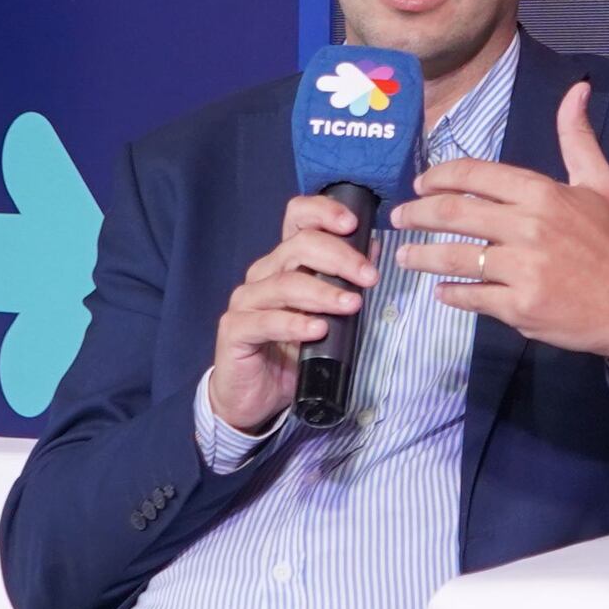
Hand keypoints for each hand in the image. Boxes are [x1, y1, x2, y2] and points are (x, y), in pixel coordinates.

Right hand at [207, 189, 376, 437]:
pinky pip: (266, 321)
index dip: (323, 212)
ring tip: (352, 305)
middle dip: (340, 258)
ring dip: (324, 292)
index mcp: (284, 262)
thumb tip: (373, 250)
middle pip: (298, 246)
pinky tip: (318, 330)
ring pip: (286, 283)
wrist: (255, 397)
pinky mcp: (235, 330)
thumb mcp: (326, 315)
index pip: (298, 218)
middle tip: (370, 277)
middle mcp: (263, 275)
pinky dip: (295, 323)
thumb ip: (343, 284)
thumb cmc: (292, 352)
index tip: (353, 223)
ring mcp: (246, 302)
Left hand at [402, 83, 608, 365]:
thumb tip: (577, 89)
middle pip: (453, 213)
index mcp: (542, 192)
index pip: (474, 175)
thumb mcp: (600, 183)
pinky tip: (441, 290)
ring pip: (454, 257)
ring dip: (421, 256)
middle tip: (398, 218)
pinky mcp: (519, 306)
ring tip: (404, 257)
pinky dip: (450, 293)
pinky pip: (470, 295)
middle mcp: (528, 226)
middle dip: (416, 214)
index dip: (439, 177)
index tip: (420, 185)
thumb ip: (577, 137)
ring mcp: (522, 268)